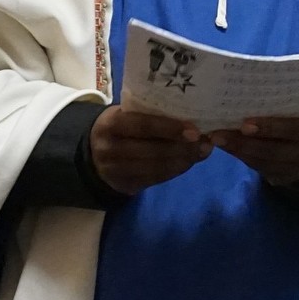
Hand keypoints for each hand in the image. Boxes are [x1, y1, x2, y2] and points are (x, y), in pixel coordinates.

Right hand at [90, 105, 210, 195]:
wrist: (92, 153)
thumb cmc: (121, 126)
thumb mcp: (128, 114)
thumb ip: (153, 116)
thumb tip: (194, 121)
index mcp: (111, 124)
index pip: (143, 125)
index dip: (170, 129)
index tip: (195, 131)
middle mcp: (109, 148)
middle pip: (152, 150)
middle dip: (183, 148)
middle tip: (206, 143)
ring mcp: (114, 170)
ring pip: (156, 168)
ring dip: (184, 161)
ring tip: (202, 152)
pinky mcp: (123, 185)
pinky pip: (155, 179)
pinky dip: (175, 171)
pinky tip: (188, 162)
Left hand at [209, 117, 298, 185]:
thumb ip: (281, 108)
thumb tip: (247, 94)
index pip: (291, 128)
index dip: (269, 127)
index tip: (245, 124)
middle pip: (272, 150)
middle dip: (243, 142)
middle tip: (218, 134)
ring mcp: (292, 169)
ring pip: (261, 161)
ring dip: (236, 150)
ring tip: (216, 139)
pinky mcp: (280, 178)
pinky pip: (257, 168)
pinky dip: (240, 157)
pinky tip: (225, 147)